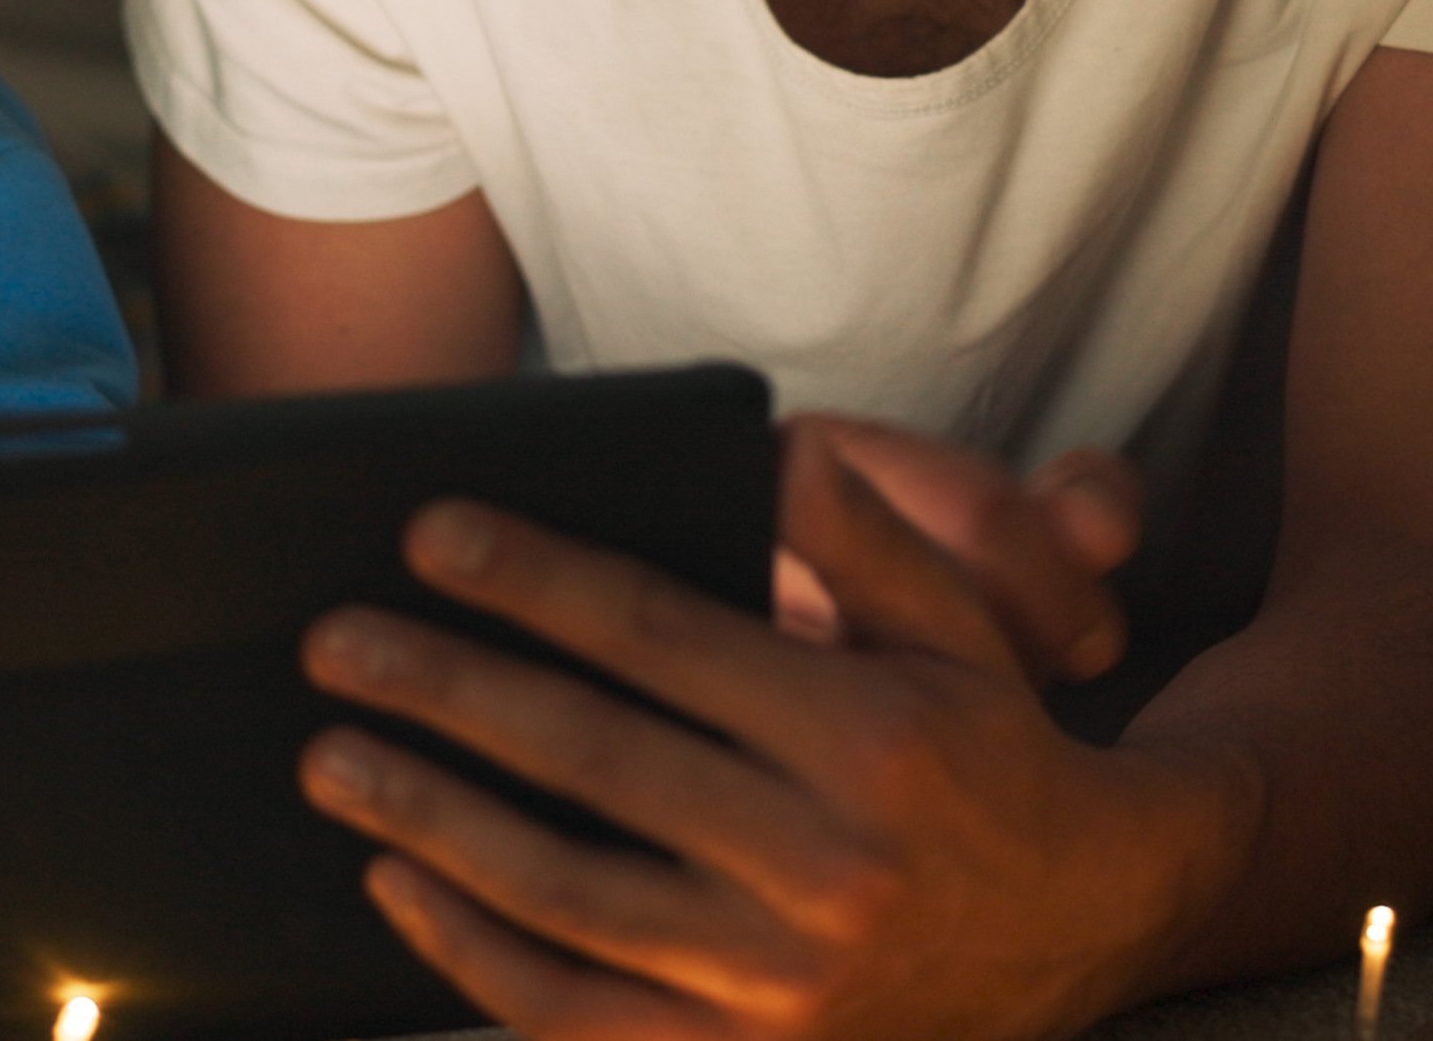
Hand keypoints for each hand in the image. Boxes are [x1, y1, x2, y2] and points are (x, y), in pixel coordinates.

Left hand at [295, 426, 1259, 1040]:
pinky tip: (403, 889)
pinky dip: (476, 959)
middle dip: (447, 693)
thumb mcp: (961, 632)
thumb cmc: (997, 755)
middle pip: (590, 761)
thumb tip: (774, 447)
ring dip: (431, 823)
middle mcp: (821, 865)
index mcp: (865, 738)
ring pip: (565, 895)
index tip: (431, 537)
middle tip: (338, 644)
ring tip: (335, 759)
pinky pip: (578, 1014)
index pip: (661, 642)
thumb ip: (866, 540)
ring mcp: (779, 981)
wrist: (1096, 929)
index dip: (536, 582)